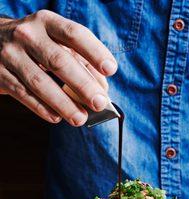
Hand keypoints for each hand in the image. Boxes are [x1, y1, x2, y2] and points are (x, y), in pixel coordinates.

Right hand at [0, 10, 116, 125]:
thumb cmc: (35, 46)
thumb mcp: (55, 43)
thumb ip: (80, 63)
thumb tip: (102, 89)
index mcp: (47, 23)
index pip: (75, 34)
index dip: (94, 52)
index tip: (110, 69)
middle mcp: (28, 35)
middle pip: (59, 62)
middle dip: (83, 85)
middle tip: (99, 103)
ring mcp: (11, 55)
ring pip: (40, 82)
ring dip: (64, 104)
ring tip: (80, 118)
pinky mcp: (0, 75)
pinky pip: (24, 95)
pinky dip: (42, 108)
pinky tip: (56, 118)